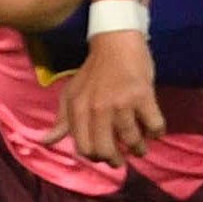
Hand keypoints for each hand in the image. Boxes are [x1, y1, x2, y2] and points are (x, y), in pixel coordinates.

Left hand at [41, 31, 164, 164]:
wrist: (116, 41)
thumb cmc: (93, 71)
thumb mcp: (72, 93)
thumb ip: (62, 121)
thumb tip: (46, 142)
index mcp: (78, 109)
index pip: (84, 149)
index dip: (96, 156)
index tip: (104, 154)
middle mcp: (97, 108)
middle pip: (107, 151)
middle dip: (116, 160)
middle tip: (123, 158)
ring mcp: (121, 102)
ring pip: (132, 141)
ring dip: (139, 149)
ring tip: (141, 146)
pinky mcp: (143, 96)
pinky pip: (154, 126)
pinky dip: (156, 132)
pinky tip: (153, 129)